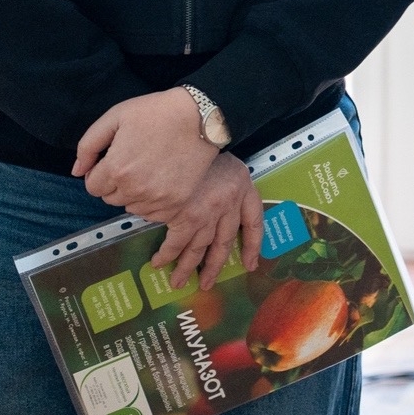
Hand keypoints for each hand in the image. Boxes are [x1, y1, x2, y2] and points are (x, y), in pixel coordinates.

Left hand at [75, 88, 219, 219]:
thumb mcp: (115, 117)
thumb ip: (88, 145)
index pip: (92, 187)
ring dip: (134, 194)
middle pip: (110, 199)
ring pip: (131, 207)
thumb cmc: (157, 112)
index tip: (114, 160)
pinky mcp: (176, 203)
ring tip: (149, 170)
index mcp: (116, 169)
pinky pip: (153, 214)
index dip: (99, 173)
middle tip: (134, 162)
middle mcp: (134, 189)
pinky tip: (162, 180)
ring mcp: (157, 199)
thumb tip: (77, 172)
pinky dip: (153, 202)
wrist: (201, 117)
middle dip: (115, 183)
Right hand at [156, 152, 263, 292]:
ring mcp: (209, 211)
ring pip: (199, 246)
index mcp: (245, 191)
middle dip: (214, 266)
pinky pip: (177, 240)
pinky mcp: (187, 214)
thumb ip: (232, 187)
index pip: (254, 223)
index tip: (250, 264)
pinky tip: (158, 262)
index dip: (253, 245)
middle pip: (223, 243)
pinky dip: (168, 253)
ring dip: (188, 266)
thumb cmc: (208, 143)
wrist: (198, 129)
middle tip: (205, 285)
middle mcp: (230, 205)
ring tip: (178, 282)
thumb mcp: (230, 163)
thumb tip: (219, 207)